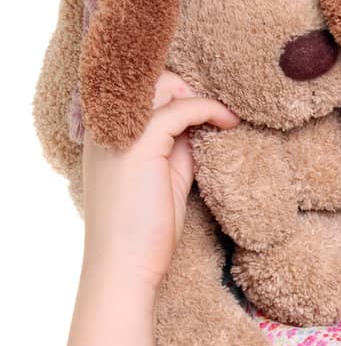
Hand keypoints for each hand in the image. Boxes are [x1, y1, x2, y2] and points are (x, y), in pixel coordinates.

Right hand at [81, 70, 238, 293]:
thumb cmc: (143, 231)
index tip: (208, 105)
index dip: (176, 89)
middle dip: (189, 89)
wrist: (124, 267)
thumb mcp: (164, 177)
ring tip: (226, 116)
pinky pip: (181, 109)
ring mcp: (119, 132)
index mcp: (105, 132)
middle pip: (151, 78)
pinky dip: (209, 109)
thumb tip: (201, 124)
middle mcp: (105, 125)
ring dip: (200, 96)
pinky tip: (230, 122)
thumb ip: (177, 147)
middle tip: (218, 112)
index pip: (138, 88)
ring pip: (165, 85)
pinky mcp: (140, 145)